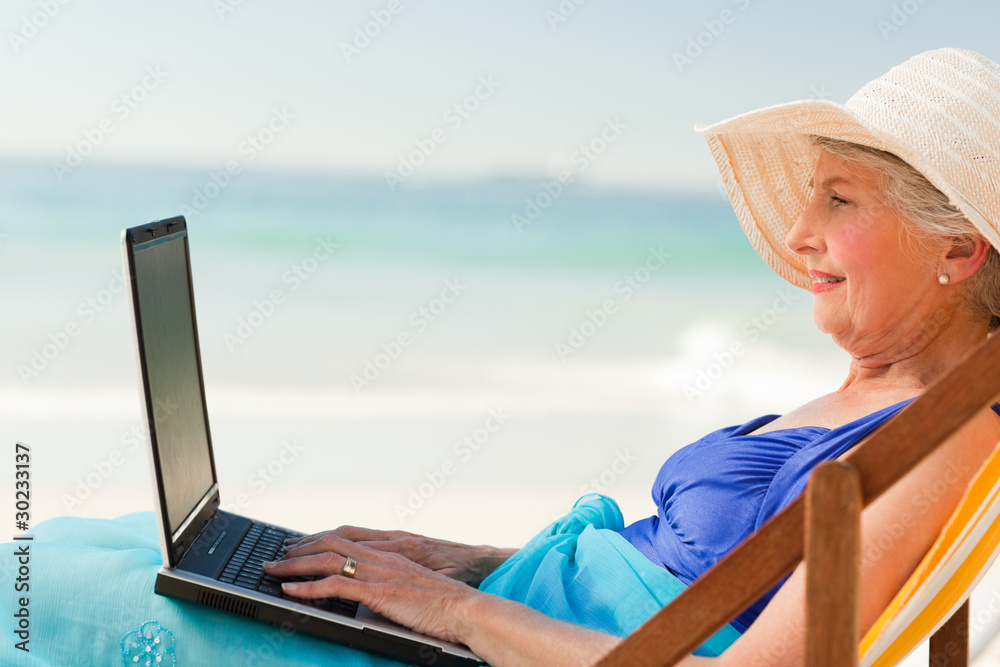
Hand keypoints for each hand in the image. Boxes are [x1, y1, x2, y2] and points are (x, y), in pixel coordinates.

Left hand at [284, 527, 515, 587]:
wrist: (468, 608)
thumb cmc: (448, 602)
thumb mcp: (417, 584)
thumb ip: (395, 581)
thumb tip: (376, 592)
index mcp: (392, 551)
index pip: (348, 537)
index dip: (320, 538)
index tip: (300, 544)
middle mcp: (383, 555)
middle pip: (332, 542)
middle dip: (301, 547)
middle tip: (278, 555)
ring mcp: (380, 572)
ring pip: (328, 559)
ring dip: (296, 564)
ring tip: (274, 570)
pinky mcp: (378, 592)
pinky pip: (335, 585)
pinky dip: (308, 587)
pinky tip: (292, 590)